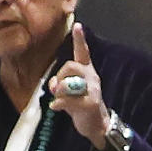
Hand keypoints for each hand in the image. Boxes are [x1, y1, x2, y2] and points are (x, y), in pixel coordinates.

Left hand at [49, 23, 109, 149]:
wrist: (97, 125)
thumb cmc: (81, 106)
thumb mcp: (69, 93)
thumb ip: (61, 85)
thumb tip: (54, 85)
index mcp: (87, 72)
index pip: (83, 53)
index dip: (80, 40)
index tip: (77, 25)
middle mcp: (92, 77)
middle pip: (71, 66)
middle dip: (60, 76)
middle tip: (57, 89)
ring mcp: (93, 90)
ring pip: (67, 84)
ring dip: (59, 93)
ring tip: (60, 101)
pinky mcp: (89, 103)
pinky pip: (67, 100)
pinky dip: (57, 104)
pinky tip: (57, 108)